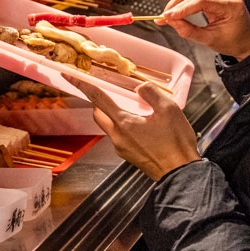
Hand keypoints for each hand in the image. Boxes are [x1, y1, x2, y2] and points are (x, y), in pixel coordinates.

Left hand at [63, 74, 199, 180]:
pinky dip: (123, 127)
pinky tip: (142, 126)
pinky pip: (118, 136)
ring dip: (114, 115)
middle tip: (112, 94)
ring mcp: (121, 147)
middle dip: (100, 103)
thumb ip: (151, 94)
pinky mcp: (127, 155)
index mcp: (124, 123)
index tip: (69, 77)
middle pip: (98, 115)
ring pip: (108, 126)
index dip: (83, 85)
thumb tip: (140, 88)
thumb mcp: (169, 110)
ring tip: (134, 110)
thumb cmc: (175, 144)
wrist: (180, 173)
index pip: (98, 99)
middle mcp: (118, 136)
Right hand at [160, 0, 249, 60]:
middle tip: (163, 17)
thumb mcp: (209, 40)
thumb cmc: (233, 42)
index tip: (167, 16)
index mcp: (231, 6)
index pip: (201, 1)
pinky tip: (176, 10)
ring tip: (167, 15)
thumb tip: (170, 21)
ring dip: (178, 2)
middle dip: (176, 5)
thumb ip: (188, 30)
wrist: (247, 41)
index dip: (182, 8)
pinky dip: (185, 2)